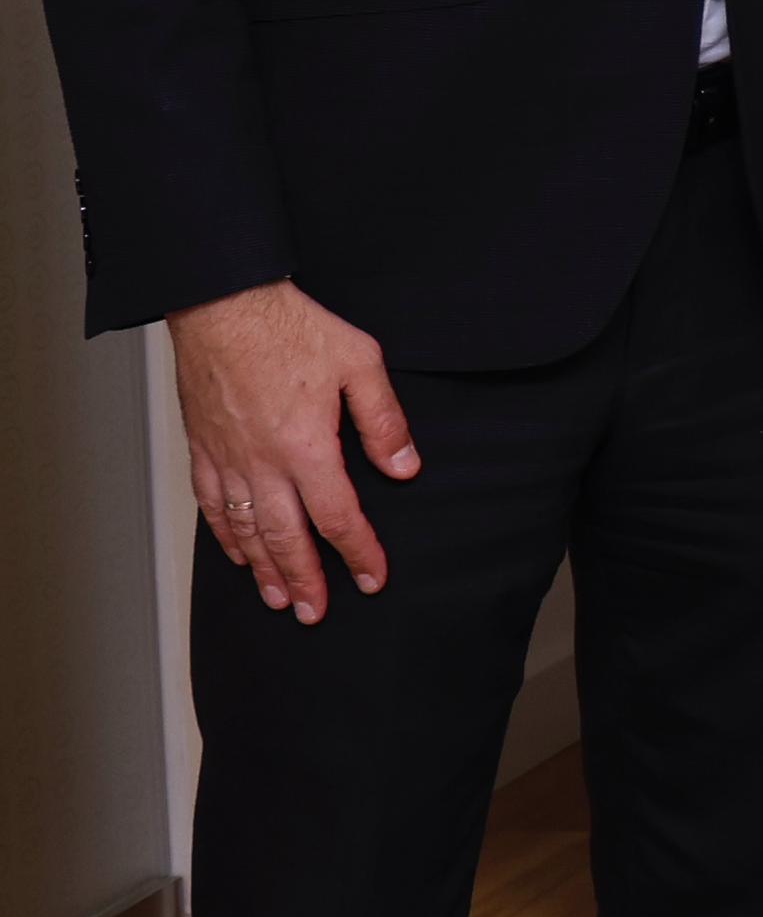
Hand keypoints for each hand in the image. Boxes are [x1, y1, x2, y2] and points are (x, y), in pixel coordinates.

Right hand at [171, 278, 413, 621]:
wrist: (222, 303)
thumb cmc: (291, 328)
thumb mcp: (360, 364)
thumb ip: (384, 422)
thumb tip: (405, 470)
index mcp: (306, 447)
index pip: (337, 516)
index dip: (358, 552)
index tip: (372, 579)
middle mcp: (262, 462)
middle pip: (286, 537)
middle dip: (305, 579)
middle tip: (316, 613)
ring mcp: (227, 458)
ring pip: (245, 529)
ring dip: (263, 568)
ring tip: (278, 598)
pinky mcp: (203, 447)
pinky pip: (210, 504)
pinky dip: (224, 535)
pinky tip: (236, 552)